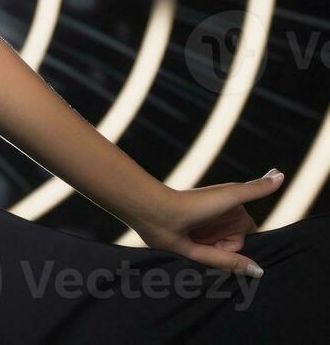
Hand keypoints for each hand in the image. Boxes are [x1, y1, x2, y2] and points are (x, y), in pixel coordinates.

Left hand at [130, 168, 284, 277]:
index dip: (240, 241)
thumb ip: (256, 189)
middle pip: (238, 249)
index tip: (222, 237)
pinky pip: (211, 261)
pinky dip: (203, 258)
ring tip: (194, 241)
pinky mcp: (196, 243)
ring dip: (212, 254)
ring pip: (224, 257)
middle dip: (226, 249)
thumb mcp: (230, 196)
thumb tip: (281, 175)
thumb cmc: (194, 203)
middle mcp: (223, 223)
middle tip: (205, 239)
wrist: (154, 212)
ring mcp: (209, 233)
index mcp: (235, 213)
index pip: (251, 237)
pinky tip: (188, 247)